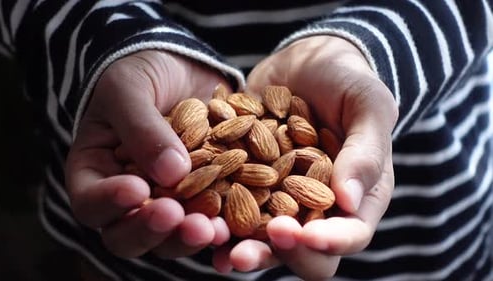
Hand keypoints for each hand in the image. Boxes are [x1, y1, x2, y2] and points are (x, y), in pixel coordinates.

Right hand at [65, 50, 230, 258]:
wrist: (181, 67)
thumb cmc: (141, 72)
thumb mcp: (129, 88)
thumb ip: (142, 128)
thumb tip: (173, 174)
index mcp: (97, 173)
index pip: (91, 202)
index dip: (109, 203)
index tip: (136, 189)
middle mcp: (130, 198)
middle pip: (128, 235)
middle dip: (152, 230)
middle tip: (175, 215)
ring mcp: (168, 202)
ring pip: (171, 237)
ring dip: (189, 237)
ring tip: (212, 229)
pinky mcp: (204, 199)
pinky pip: (209, 222)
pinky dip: (222, 227)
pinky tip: (236, 225)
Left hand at [212, 36, 397, 279]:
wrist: (306, 62)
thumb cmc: (347, 82)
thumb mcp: (367, 106)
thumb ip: (365, 151)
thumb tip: (349, 201)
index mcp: (356, 197)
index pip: (350, 233)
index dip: (331, 242)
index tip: (307, 236)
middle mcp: (315, 207)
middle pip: (301, 249)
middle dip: (277, 253)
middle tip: (252, 251)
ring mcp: (278, 197)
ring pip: (262, 237)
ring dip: (241, 246)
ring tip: (219, 245)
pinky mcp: (246, 182)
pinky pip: (231, 206)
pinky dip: (216, 216)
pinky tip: (197, 220)